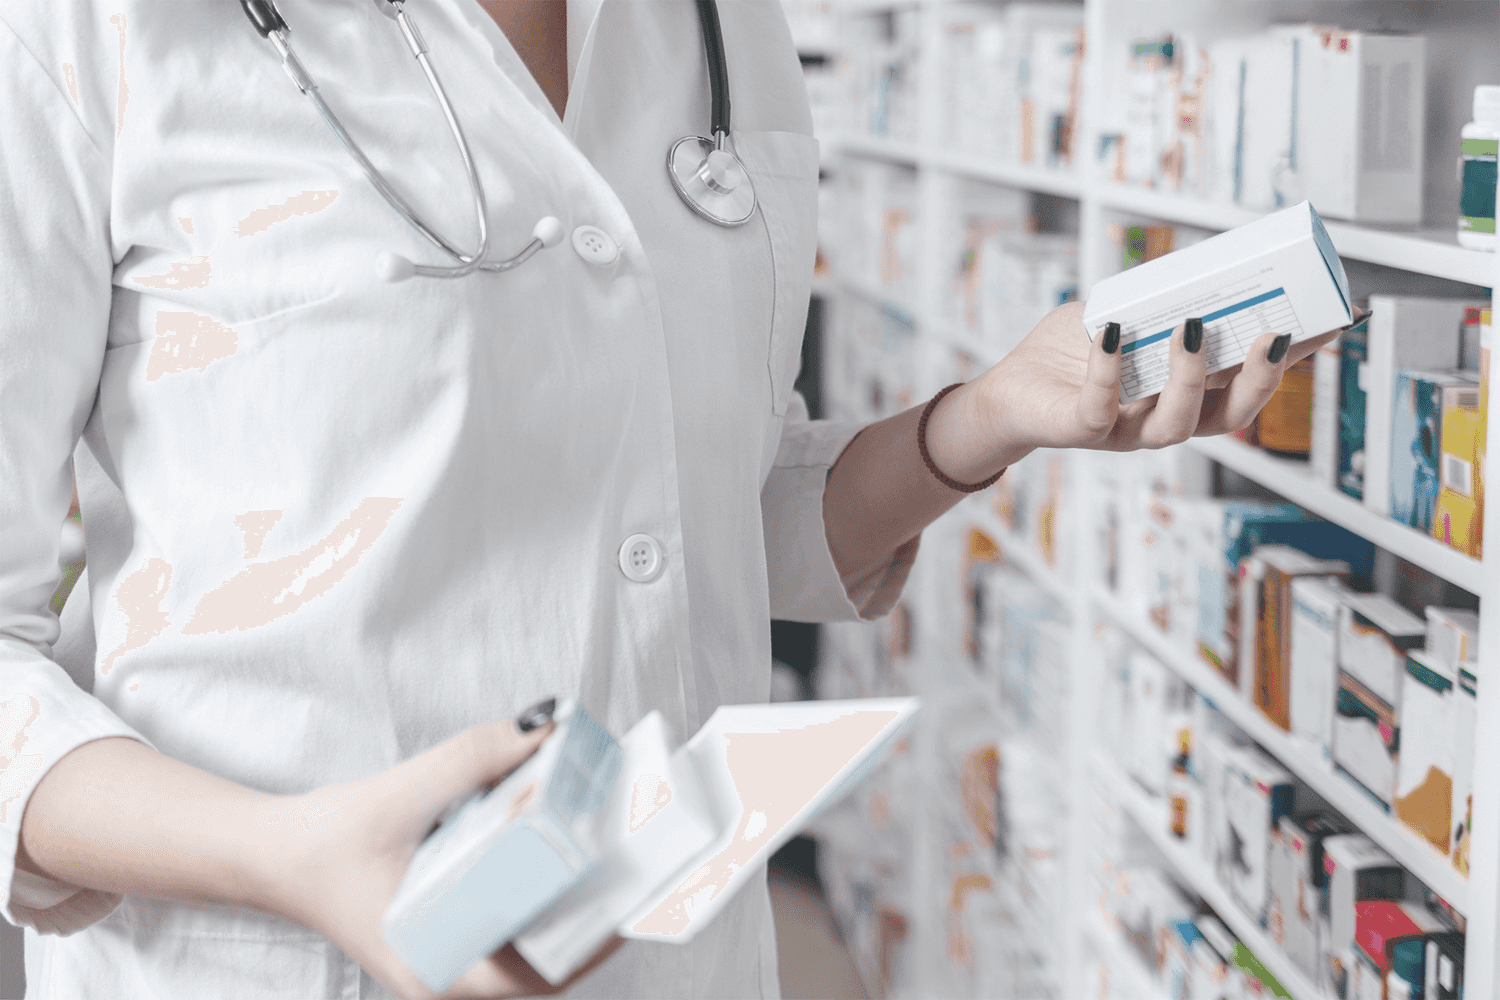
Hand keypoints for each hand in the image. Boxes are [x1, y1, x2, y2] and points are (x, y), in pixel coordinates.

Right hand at [255, 718, 622, 998]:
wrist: (271, 855)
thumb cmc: (322, 845)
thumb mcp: (399, 795)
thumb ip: (469, 759)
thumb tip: (542, 731)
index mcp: (436, 969)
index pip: (536, 978)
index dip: (591, 945)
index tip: (625, 902)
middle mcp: (447, 973)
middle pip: (543, 959)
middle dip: (590, 914)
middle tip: (627, 865)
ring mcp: (448, 954)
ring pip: (528, 939)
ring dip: (567, 898)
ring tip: (605, 850)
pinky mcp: (446, 926)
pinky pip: (507, 915)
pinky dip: (536, 884)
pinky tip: (556, 842)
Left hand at [967, 300, 1349, 458]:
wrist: (1009, 391)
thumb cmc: (1070, 352)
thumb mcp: (1121, 313)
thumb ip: (1157, 296)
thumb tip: (1200, 263)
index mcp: (1186, 391)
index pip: (1250, 379)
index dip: (1294, 358)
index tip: (1334, 320)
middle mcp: (1165, 417)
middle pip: (1231, 414)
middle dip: (1260, 379)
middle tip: (1279, 334)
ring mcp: (1126, 430)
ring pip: (1175, 426)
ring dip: (1189, 379)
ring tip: (1191, 327)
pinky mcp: (1081, 432)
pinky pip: (1101, 409)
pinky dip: (1109, 370)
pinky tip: (1112, 333)